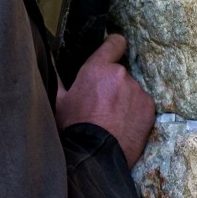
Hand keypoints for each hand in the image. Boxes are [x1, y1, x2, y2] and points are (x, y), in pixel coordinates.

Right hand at [55, 34, 155, 166]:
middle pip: (119, 72)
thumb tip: (46, 56)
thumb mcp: (59, 99)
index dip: (114, 44)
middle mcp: (121, 74)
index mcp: (98, 68)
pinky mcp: (149, 108)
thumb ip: (56, 74)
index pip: (115, 42)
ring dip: (124, 97)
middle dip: (112, 82)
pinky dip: (135, 111)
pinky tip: (123, 124)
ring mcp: (138, 91)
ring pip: (131, 89)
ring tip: (112, 117)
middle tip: (101, 101)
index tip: (113, 48)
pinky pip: (142, 104)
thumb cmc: (74, 126)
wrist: (95, 155)